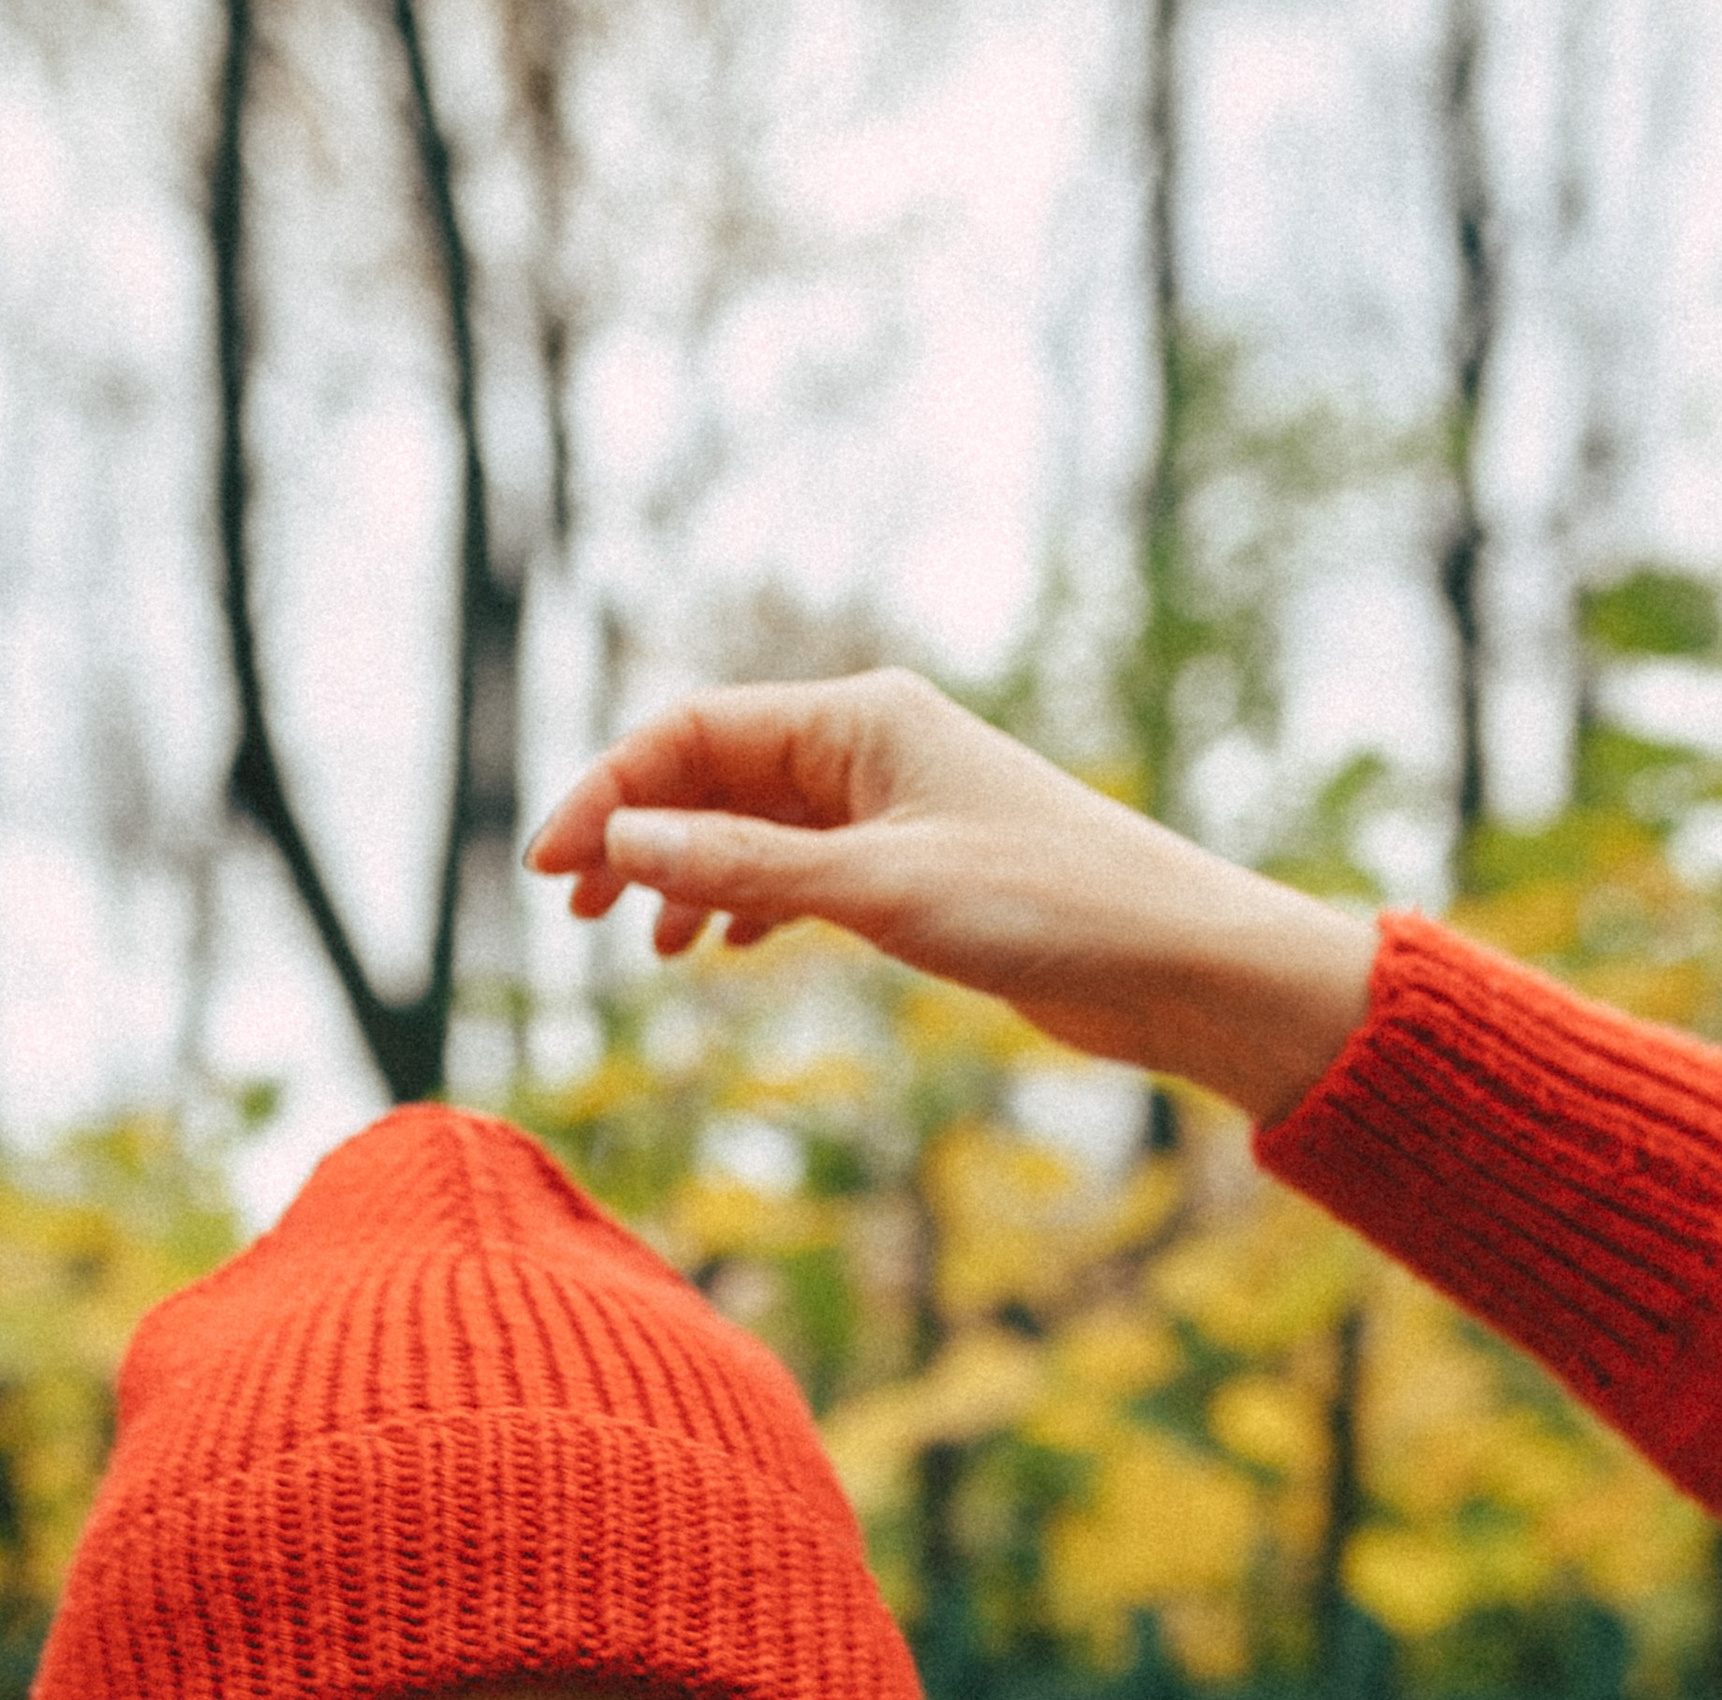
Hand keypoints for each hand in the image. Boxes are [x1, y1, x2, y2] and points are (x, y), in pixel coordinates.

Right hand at [523, 672, 1375, 1127]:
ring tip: (637, 946)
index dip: (609, 796)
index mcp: (859, 718)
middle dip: (635, 834)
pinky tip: (718, 953)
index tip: (548, 875)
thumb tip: (624, 842)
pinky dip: (747, 905)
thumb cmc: (1045, 906)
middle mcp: (870, 747)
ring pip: (752, 827)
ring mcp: (893, 808)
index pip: (693, 734)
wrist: (1173, 960)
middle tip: (572, 912)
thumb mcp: (875, 889)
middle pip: (712, 773)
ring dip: (685, 876)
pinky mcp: (918, 870)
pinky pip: (800, 870)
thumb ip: (741, 867)